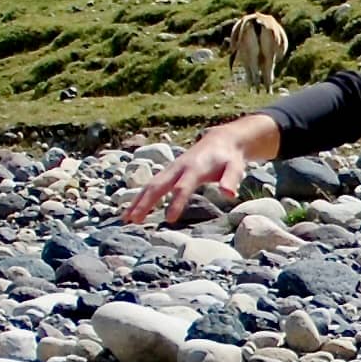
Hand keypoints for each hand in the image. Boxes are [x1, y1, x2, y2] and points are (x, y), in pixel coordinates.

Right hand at [123, 114, 277, 225]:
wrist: (221, 141)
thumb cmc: (229, 158)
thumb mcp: (236, 167)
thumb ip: (231, 180)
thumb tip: (229, 195)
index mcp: (195, 168)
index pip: (183, 187)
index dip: (176, 202)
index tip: (169, 220)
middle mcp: (178, 167)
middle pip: (158, 185)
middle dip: (145, 202)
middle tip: (133, 221)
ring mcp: (171, 169)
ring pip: (150, 185)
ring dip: (137, 201)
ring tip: (125, 219)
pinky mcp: (168, 172)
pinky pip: (151, 185)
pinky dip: (139, 197)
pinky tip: (131, 211)